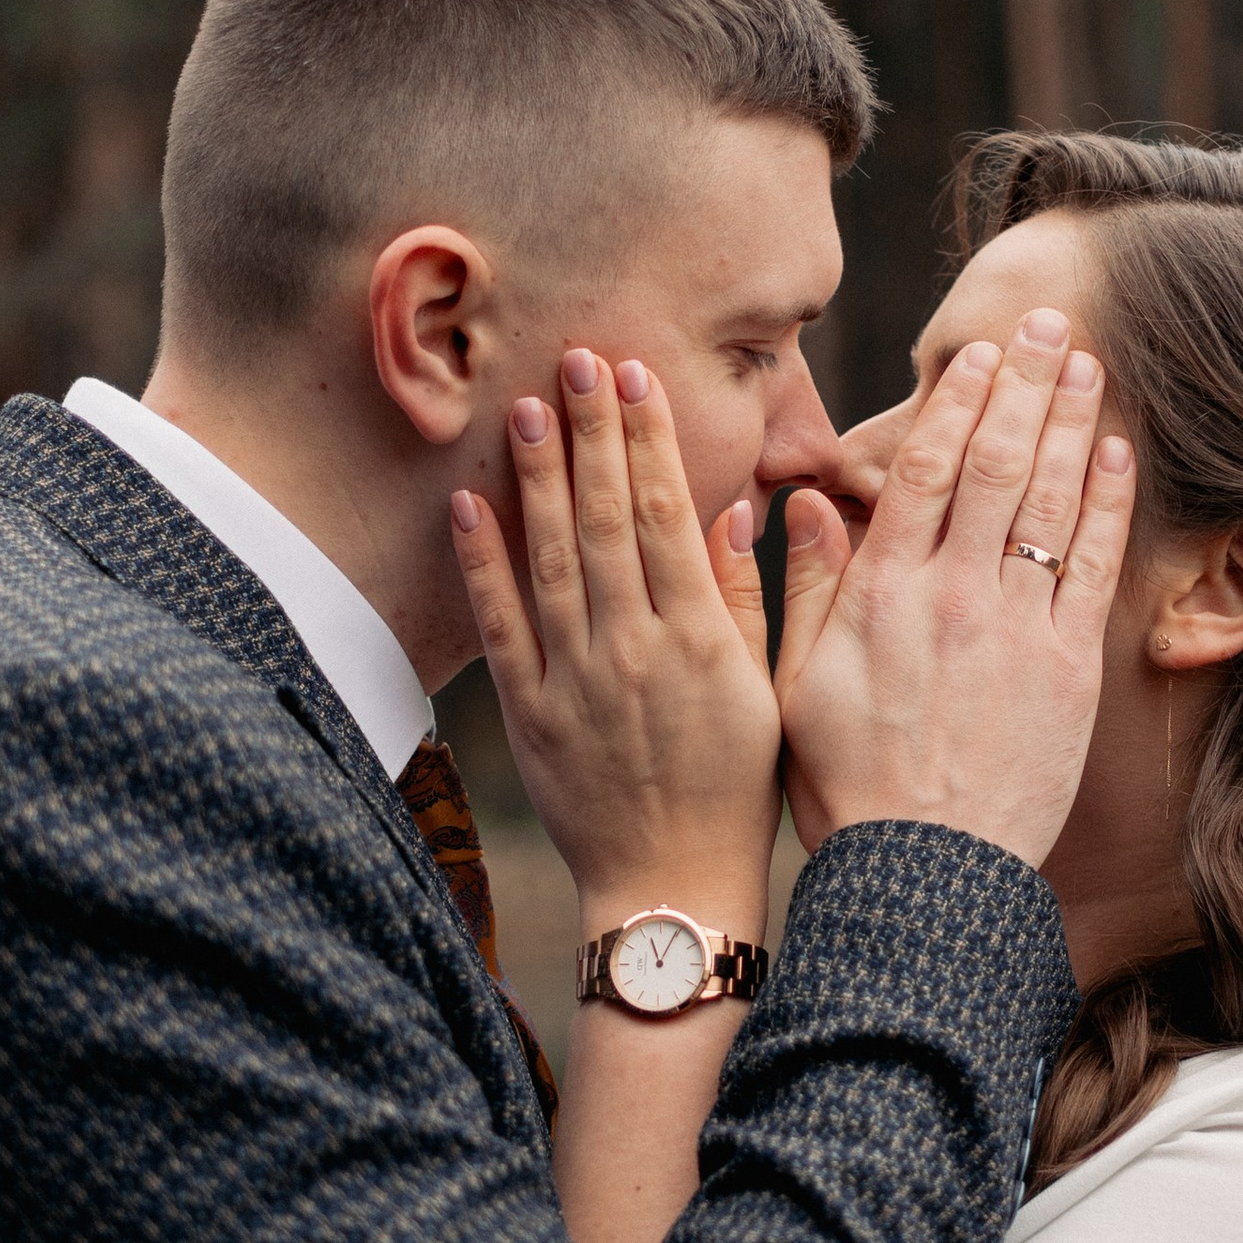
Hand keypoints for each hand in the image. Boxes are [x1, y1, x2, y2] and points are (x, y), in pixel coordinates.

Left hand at [450, 345, 782, 935]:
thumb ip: (755, 600)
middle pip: (603, 518)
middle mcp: (634, 649)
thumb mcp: (773, 693)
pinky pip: (500, 625)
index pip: (664, 513)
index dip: (645, 438)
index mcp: (700, 638)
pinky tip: (469, 504)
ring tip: (527, 406)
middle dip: (589, 432)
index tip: (632, 375)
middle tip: (574, 356)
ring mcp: (575, 681)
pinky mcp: (529, 714)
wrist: (671, 886)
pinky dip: (481, 563)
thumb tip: (734, 512)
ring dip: (537, 477)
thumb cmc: (739, 790)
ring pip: (550, 558)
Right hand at [775, 311, 1134, 866]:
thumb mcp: (793, 688)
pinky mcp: (1068, 671)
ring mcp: (1016, 630)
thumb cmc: (847, 790)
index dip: (953, 401)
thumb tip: (806, 501)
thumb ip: (804, 588)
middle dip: (1023, 383)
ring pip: (1048, 501)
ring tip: (1088, 362)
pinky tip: (1116, 454)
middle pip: (995, 463)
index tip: (973, 351)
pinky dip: (1105, 504)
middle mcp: (951, 598)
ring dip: (1072, 423)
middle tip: (1047, 321)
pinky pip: (1091, 568)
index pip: (923, 470)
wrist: (923, 876)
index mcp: (880, 596)